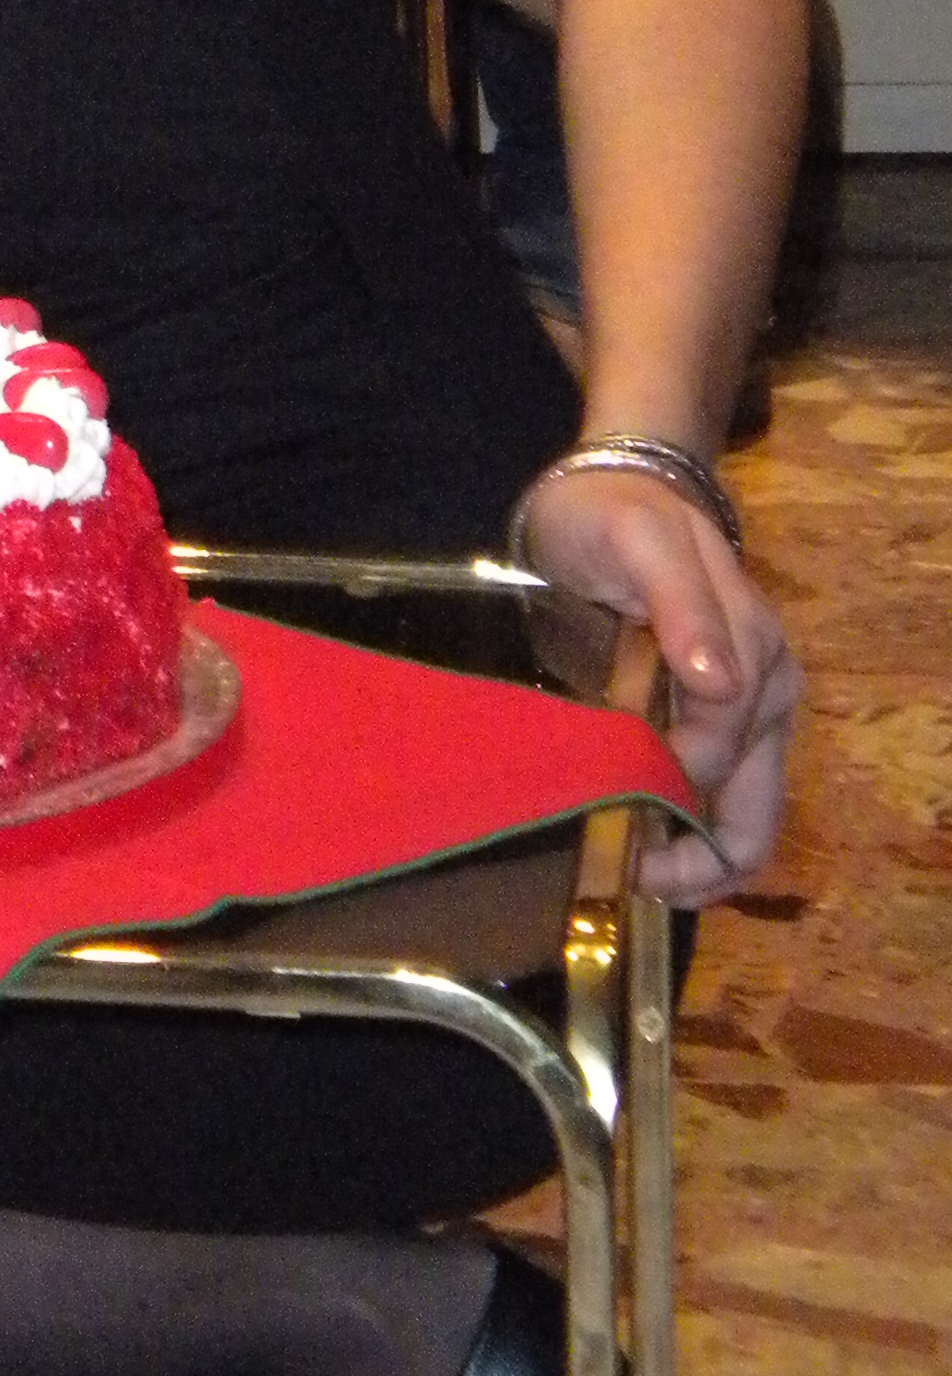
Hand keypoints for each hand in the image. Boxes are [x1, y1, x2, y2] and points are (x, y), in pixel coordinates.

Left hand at [514, 462, 802, 902]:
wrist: (612, 492)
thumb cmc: (617, 516)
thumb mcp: (639, 540)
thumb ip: (684, 605)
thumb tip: (722, 684)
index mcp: (755, 655)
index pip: (718, 752)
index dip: (669, 798)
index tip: (614, 835)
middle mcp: (764, 694)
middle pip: (755, 809)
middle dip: (702, 862)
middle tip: (633, 882)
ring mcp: (746, 713)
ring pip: (744, 817)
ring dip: (697, 861)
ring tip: (635, 880)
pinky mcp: (716, 723)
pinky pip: (721, 799)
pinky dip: (690, 838)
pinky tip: (645, 856)